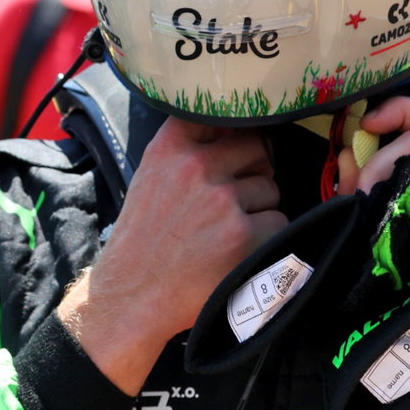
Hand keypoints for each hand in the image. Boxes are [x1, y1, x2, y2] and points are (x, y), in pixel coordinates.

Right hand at [59, 117, 285, 393]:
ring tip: (227, 231)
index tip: (238, 142)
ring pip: (270, 187)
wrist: (131, 296)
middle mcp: (196, 166)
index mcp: (170, 147)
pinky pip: (278, 221)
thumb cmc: (145, 238)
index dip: (237, 128)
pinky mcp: (243, 233)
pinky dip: (267, 238)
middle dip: (254, 171)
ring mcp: (222, 199)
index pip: (221, 113)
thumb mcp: (153, 178)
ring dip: (259, 207)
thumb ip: (188, 148)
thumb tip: (240, 126)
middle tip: (233, 201)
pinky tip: (239, 251)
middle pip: (257, 147)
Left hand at [337, 96, 409, 251]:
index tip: (367, 123)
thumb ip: (362, 181)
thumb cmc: (405, 263)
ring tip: (377, 215)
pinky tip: (407, 229)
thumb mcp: (375, 213)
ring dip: (394, 183)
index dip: (401, 110)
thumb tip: (346, 150)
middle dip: (380, 160)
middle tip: (359, 192)